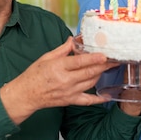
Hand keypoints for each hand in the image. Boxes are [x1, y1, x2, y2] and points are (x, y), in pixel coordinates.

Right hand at [0, 36, 117, 123]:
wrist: (26, 95)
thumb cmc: (34, 75)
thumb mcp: (46, 57)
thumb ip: (62, 50)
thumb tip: (73, 40)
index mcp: (59, 67)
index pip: (80, 62)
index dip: (94, 58)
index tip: (104, 55)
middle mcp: (66, 81)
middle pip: (89, 72)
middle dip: (103, 65)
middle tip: (114, 59)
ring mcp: (69, 92)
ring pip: (91, 83)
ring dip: (101, 74)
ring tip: (108, 67)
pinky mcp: (70, 100)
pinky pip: (88, 101)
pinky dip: (99, 99)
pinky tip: (107, 95)